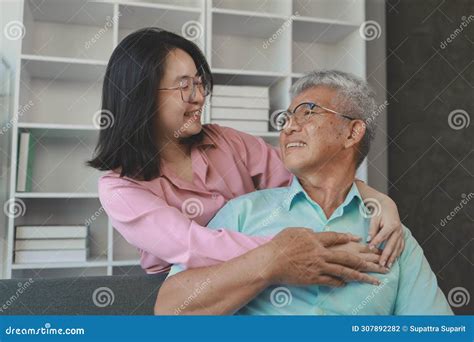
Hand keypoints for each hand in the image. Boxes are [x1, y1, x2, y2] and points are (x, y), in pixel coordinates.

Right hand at [265, 228, 387, 286]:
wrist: (270, 262)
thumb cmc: (279, 245)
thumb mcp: (294, 231)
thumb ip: (307, 232)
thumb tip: (314, 233)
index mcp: (315, 239)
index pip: (336, 237)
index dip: (348, 237)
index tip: (358, 239)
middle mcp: (320, 253)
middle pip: (347, 257)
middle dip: (364, 261)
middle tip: (377, 264)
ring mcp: (318, 267)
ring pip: (343, 271)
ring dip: (359, 276)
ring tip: (371, 280)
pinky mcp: (313, 278)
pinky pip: (331, 281)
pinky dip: (340, 282)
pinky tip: (346, 283)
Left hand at [367, 197, 404, 267]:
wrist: (389, 206)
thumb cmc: (380, 212)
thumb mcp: (374, 218)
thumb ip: (372, 229)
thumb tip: (368, 240)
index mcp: (391, 225)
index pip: (383, 235)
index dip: (376, 242)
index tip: (370, 248)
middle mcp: (398, 230)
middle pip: (391, 245)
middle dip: (386, 256)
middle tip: (381, 264)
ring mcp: (401, 234)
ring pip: (397, 248)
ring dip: (392, 258)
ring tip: (388, 266)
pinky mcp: (401, 236)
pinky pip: (400, 247)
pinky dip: (397, 254)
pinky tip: (394, 261)